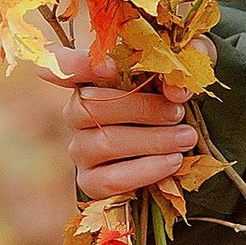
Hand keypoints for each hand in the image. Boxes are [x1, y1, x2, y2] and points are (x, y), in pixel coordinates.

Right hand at [58, 42, 197, 202]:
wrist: (179, 146)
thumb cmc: (173, 99)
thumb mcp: (180, 71)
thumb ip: (183, 63)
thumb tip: (177, 89)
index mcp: (91, 80)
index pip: (59, 65)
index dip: (75, 65)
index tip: (109, 67)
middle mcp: (77, 114)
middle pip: (89, 107)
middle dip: (140, 109)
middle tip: (178, 113)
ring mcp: (80, 149)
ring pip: (103, 143)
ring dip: (151, 141)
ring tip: (185, 138)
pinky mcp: (90, 182)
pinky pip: (110, 179)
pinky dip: (145, 170)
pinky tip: (173, 162)